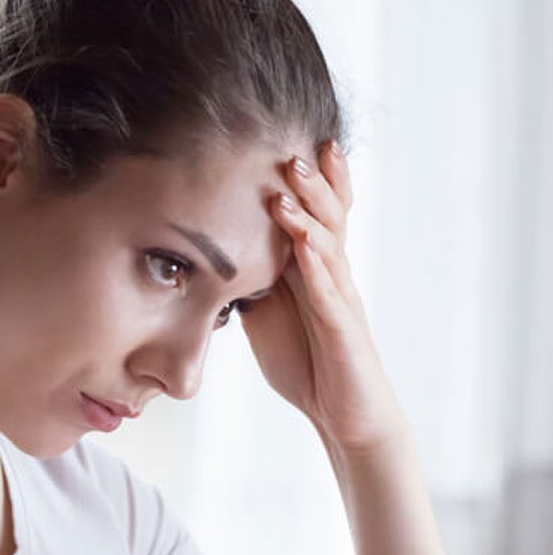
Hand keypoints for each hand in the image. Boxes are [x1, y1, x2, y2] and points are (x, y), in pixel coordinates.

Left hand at [237, 141, 404, 452]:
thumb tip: (211, 257)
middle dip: (313, 183)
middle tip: (294, 147)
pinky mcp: (344, 332)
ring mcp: (341, 301)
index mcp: (313, 270)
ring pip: (330, 248)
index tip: (288, 140)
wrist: (343, 414)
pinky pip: (331, 296)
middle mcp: (332, 277)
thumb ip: (249, 282)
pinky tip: (304, 249)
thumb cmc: (307, 361)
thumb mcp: (267, 314)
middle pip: (328, 218)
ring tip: (290, 187)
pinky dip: (316, 269)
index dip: (308, 181)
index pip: (314, 215)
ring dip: (309, 216)